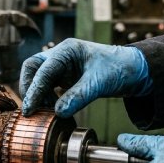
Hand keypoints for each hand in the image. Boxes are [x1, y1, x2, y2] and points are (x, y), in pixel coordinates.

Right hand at [20, 39, 151, 116]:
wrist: (134, 71)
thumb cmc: (118, 69)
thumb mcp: (99, 83)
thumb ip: (78, 97)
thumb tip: (58, 112)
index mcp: (66, 50)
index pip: (42, 70)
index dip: (33, 90)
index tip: (30, 108)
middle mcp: (60, 56)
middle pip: (32, 69)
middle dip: (29, 89)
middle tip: (30, 109)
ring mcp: (61, 66)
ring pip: (38, 78)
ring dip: (37, 95)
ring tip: (44, 112)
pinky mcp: (65, 78)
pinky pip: (48, 87)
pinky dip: (46, 98)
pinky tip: (52, 110)